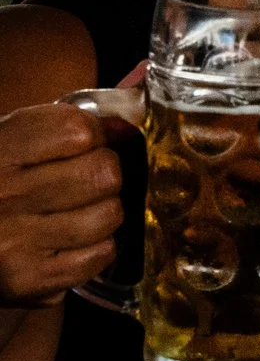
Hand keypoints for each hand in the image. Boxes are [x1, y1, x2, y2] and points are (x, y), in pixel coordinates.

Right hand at [0, 103, 123, 305]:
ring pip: (109, 215)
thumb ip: (76, 116)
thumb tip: (144, 82)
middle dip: (105, 174)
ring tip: (76, 212)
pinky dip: (97, 247)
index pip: (78, 129)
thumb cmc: (3, 182)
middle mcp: (1, 194)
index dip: (94, 134)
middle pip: (104, 173)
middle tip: (83, 181)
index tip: (83, 143)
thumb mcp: (21, 140)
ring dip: (104, 212)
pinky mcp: (30, 279)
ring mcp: (13, 240)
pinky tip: (71, 241)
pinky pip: (101, 254)